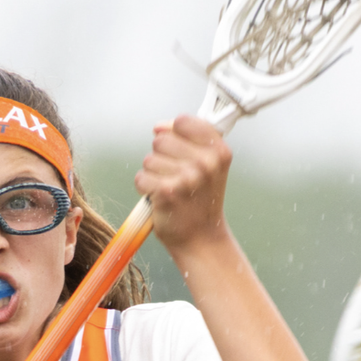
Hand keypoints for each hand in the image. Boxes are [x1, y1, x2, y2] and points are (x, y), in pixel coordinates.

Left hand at [136, 115, 232, 253]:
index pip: (182, 122)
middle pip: (161, 140)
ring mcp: (187, 178)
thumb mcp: (208, 165)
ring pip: (149, 160)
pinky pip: (141, 178)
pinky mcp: (166, 192)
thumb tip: (158, 127)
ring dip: (154, 175)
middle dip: (162, 157)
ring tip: (171, 190)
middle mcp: (206, 163)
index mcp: (219, 151)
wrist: (201, 238)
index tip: (182, 152)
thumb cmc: (200, 199)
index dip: (175, 134)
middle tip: (177, 177)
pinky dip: (146, 189)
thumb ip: (187, 138)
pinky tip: (161, 199)